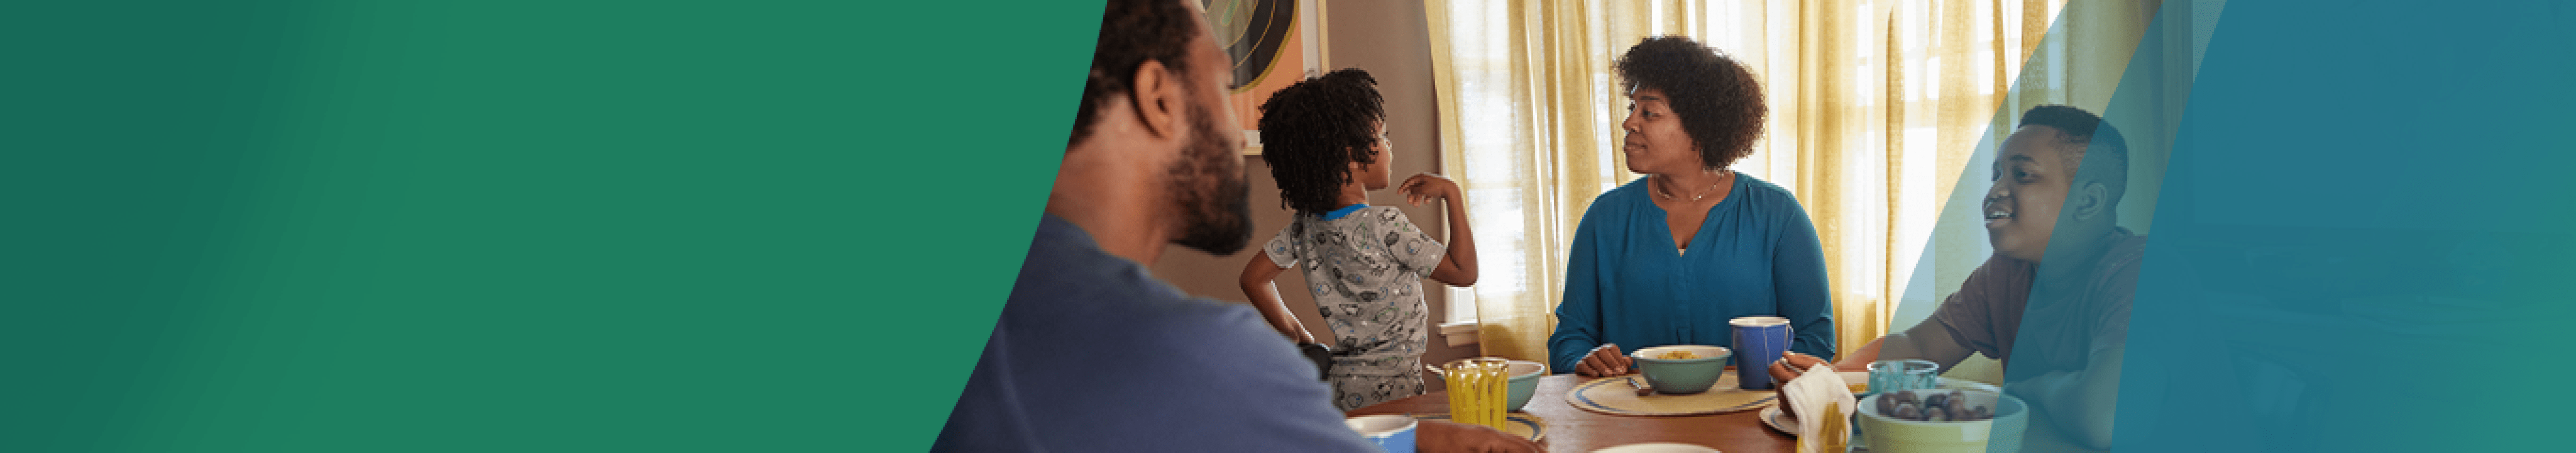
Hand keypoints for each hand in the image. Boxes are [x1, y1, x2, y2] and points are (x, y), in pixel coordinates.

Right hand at [1398, 173, 1460, 206]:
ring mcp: (1430, 184)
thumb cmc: (1438, 187)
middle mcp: (1425, 179)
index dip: (1403, 187)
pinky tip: (1426, 201)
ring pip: (1421, 191)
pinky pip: (1427, 193)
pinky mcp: (1435, 189)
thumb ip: (1415, 190)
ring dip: (1417, 198)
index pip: (1409, 181)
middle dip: (1411, 195)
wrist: (1450, 190)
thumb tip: (1409, 191)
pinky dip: (1425, 198)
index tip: (1399, 192)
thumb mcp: (1423, 189)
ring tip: (1416, 204)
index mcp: (1422, 177)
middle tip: (1408, 201)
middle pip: (1415, 187)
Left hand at [1415, 420, 1539, 452]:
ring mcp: (1486, 434)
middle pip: (1524, 445)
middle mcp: (1492, 433)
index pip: (1524, 450)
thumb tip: (1513, 452)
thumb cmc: (1438, 447)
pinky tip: (1519, 451)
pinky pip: (1505, 442)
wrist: (1419, 437)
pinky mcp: (1479, 438)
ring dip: (1529, 450)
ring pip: (1516, 442)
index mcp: (1492, 438)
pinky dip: (1516, 448)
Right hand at [1574, 344, 1632, 377]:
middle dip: (1612, 362)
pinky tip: (1596, 375)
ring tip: (1609, 375)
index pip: (1612, 348)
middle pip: (1602, 351)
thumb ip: (1626, 365)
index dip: (1619, 357)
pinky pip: (1582, 365)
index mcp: (1606, 350)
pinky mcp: (1579, 365)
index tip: (1624, 368)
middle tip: (1619, 373)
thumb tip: (1631, 362)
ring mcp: (1587, 358)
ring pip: (1592, 358)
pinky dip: (1589, 370)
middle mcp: (1596, 352)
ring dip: (1602, 366)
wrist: (1591, 380)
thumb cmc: (1607, 373)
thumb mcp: (1618, 369)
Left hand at [1766, 352, 1826, 418]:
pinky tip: (1800, 398)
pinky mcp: (1790, 413)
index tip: (1784, 366)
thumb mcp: (1817, 364)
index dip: (1778, 366)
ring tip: (1802, 389)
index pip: (1774, 370)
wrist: (1838, 398)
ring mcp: (1788, 404)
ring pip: (1780, 393)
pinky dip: (1789, 400)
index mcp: (1793, 378)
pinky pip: (1782, 404)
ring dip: (1787, 389)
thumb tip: (1785, 354)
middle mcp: (1788, 392)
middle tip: (1798, 379)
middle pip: (1777, 382)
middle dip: (1784, 379)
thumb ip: (1800, 359)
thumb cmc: (1828, 378)